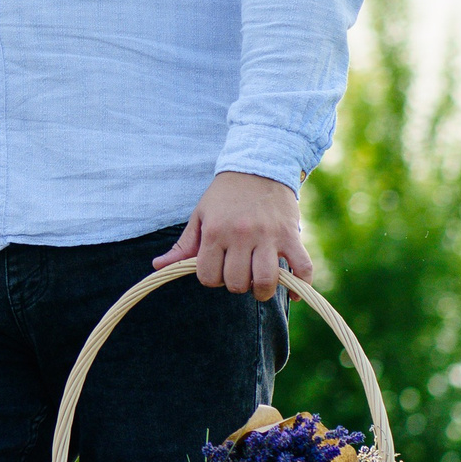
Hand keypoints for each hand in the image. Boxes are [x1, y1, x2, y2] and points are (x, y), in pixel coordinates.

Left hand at [155, 170, 311, 299]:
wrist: (259, 168)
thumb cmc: (225, 196)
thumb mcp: (200, 216)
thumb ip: (183, 245)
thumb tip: (158, 266)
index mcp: (215, 232)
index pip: (208, 277)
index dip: (211, 279)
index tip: (218, 270)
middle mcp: (241, 236)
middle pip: (237, 282)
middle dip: (236, 285)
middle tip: (239, 273)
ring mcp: (269, 236)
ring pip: (266, 280)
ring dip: (262, 291)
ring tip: (260, 286)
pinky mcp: (291, 235)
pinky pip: (302, 267)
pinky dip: (300, 285)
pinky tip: (293, 293)